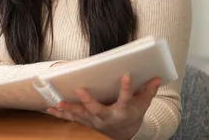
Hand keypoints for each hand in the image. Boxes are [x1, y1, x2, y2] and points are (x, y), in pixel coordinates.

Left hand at [46, 74, 161, 139]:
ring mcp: (95, 121)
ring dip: (69, 109)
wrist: (123, 133)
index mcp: (123, 110)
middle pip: (98, 109)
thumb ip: (148, 91)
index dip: (126, 87)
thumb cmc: (132, 115)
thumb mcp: (143, 105)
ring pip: (81, 116)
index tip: (126, 75)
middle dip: (89, 101)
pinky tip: (49, 109)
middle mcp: (108, 117)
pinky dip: (60, 114)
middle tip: (80, 91)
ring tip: (57, 103)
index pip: (126, 98)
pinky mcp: (85, 122)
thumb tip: (159, 77)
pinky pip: (71, 119)